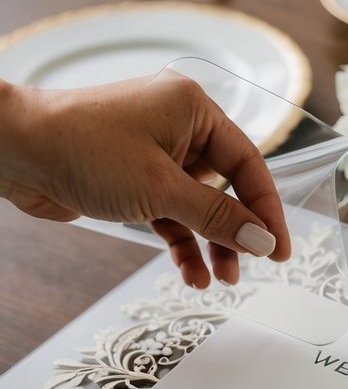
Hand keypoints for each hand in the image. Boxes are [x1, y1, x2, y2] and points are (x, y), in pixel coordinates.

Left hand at [0, 73, 289, 287]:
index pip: (249, 163)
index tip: (280, 248)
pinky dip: (181, 242)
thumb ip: (217, 217)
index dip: (267, 209)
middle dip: (236, 232)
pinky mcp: (133, 179)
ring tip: (220, 279)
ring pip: (198, 206)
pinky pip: (171, 214)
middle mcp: (178, 127)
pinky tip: (190, 273)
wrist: (15, 152)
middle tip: (250, 267)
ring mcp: (154, 153)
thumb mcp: (161, 189)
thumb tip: (262, 240)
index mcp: (193, 109)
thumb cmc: (82, 148)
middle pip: (226, 187)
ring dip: (210, 243)